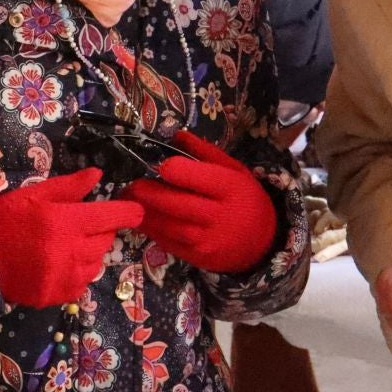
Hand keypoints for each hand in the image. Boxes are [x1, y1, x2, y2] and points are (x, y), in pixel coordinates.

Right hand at [0, 169, 143, 307]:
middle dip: (100, 230)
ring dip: (90, 251)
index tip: (136, 211)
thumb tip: (97, 175)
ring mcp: (71, 275)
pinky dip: (78, 271)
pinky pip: (84, 280)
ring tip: (67, 246)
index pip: (112, 216)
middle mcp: (75, 251)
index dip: (129, 212)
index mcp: (69, 222)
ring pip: (98, 260)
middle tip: (80, 226)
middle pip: (106, 238)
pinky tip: (59, 263)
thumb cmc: (9, 222)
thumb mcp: (35, 195)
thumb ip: (68, 187)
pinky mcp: (65, 294)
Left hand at [121, 132, 276, 273]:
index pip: (189, 175)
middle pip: (172, 202)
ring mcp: (205, 240)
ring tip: (129, 199)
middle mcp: (217, 215)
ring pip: (165, 225)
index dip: (170, 169)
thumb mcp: (234, 170)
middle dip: (146, 191)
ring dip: (142, 212)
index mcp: (228, 187)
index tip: (162, 166)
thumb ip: (205, 152)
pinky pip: (166, 242)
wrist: (262, 242)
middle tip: (132, 184)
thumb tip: (175, 134)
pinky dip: (151, 229)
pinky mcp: (196, 257)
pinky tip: (143, 217)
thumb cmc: (245, 199)